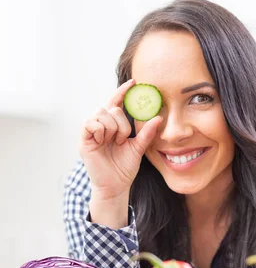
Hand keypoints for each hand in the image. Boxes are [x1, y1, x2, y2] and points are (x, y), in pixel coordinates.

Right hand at [79, 79, 161, 199]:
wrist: (116, 185)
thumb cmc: (124, 167)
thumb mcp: (138, 148)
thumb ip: (146, 133)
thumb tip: (159, 118)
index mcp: (113, 125)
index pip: (116, 102)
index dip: (123, 91)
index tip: (134, 82)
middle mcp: (101, 125)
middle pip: (111, 107)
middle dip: (121, 123)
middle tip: (123, 139)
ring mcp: (91, 132)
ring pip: (102, 113)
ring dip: (113, 128)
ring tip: (114, 143)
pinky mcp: (84, 140)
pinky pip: (90, 123)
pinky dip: (100, 130)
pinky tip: (102, 142)